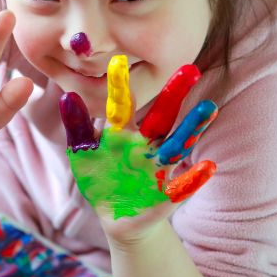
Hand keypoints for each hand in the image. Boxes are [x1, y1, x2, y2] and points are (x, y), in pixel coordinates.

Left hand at [59, 56, 217, 242]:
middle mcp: (146, 144)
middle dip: (175, 94)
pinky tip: (208, 167)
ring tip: (208, 107)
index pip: (123, 105)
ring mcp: (159, 167)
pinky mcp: (168, 193)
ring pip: (178, 144)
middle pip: (162, 115)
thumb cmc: (100, 179)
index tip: (118, 59)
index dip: (120, 85)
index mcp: (123, 133)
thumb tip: (67, 96)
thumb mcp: (83, 154)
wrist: (118, 217)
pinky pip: (183, 184)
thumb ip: (77, 127)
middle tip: (190, 68)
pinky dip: (195, 177)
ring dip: (193, 127)